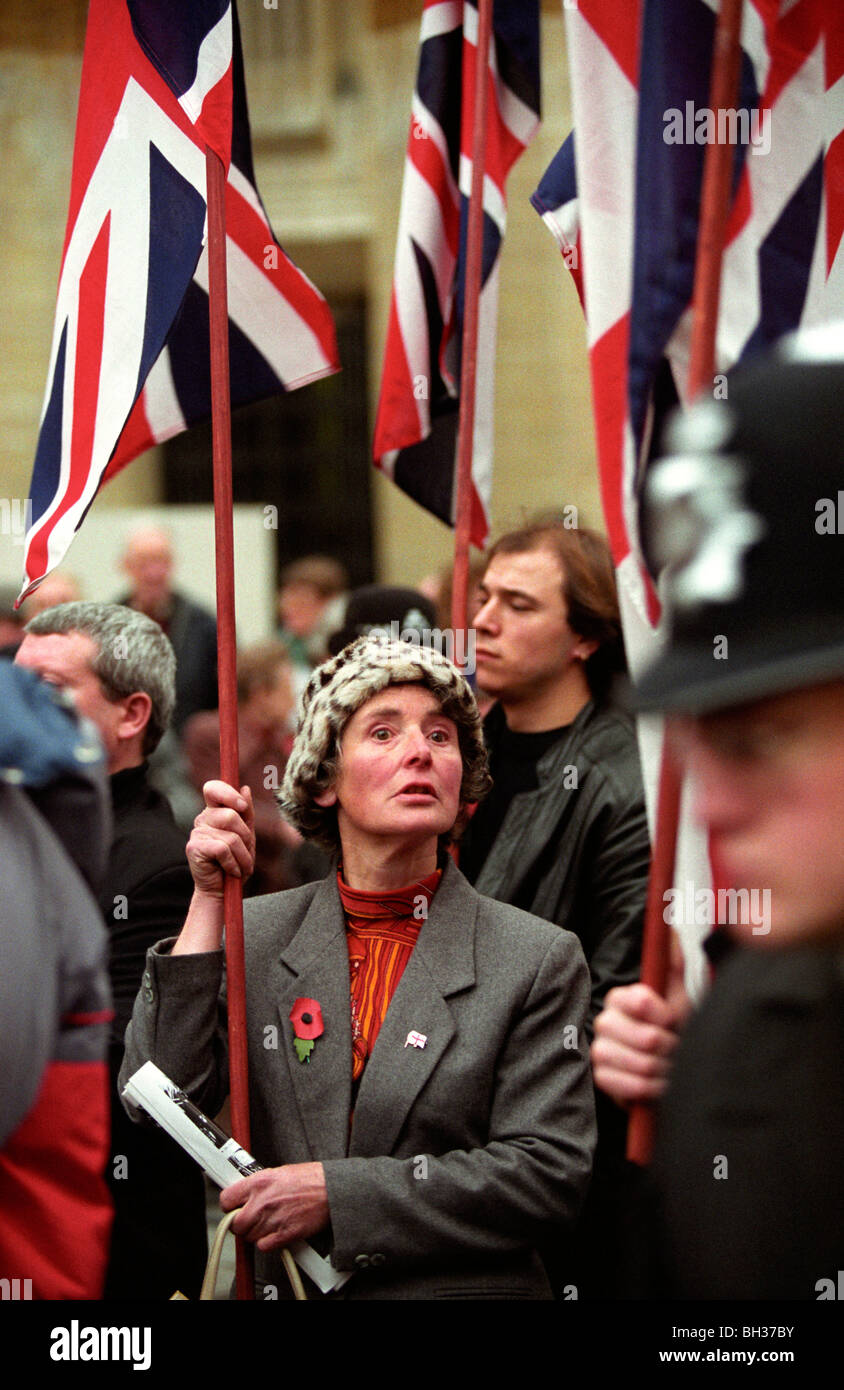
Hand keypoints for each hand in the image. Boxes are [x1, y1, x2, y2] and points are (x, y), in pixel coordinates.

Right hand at [186, 781, 255, 897]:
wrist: (223, 891)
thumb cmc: (235, 862)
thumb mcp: (247, 836)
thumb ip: (246, 813)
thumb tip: (245, 788)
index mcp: (214, 812)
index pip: (213, 788)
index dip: (228, 793)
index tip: (242, 806)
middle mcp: (203, 819)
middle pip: (231, 815)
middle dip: (246, 837)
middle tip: (244, 852)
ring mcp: (196, 832)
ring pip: (231, 836)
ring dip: (242, 856)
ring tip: (239, 866)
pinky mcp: (194, 847)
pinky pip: (223, 849)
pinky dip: (233, 863)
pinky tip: (230, 871)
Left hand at [220, 1163, 329, 1251]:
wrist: (331, 1190)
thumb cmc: (310, 1179)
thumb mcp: (279, 1172)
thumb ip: (259, 1184)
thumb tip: (245, 1194)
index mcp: (259, 1182)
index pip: (226, 1199)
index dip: (229, 1206)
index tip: (234, 1208)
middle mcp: (262, 1201)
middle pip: (236, 1224)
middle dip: (241, 1224)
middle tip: (250, 1220)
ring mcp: (272, 1219)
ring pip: (249, 1237)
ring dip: (256, 1233)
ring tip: (268, 1224)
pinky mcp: (284, 1234)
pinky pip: (263, 1246)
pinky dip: (267, 1243)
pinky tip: (275, 1232)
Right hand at [591, 935, 689, 1105]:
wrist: (669, 1070)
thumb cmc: (673, 1032)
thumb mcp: (677, 995)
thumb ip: (671, 963)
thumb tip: (669, 930)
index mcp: (621, 998)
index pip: (640, 1001)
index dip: (664, 1015)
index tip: (673, 1020)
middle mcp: (605, 1022)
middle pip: (646, 1038)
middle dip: (670, 1047)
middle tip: (677, 1049)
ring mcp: (600, 1051)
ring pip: (640, 1064)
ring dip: (664, 1071)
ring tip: (671, 1069)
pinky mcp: (601, 1079)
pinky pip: (629, 1086)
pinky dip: (650, 1089)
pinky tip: (657, 1086)